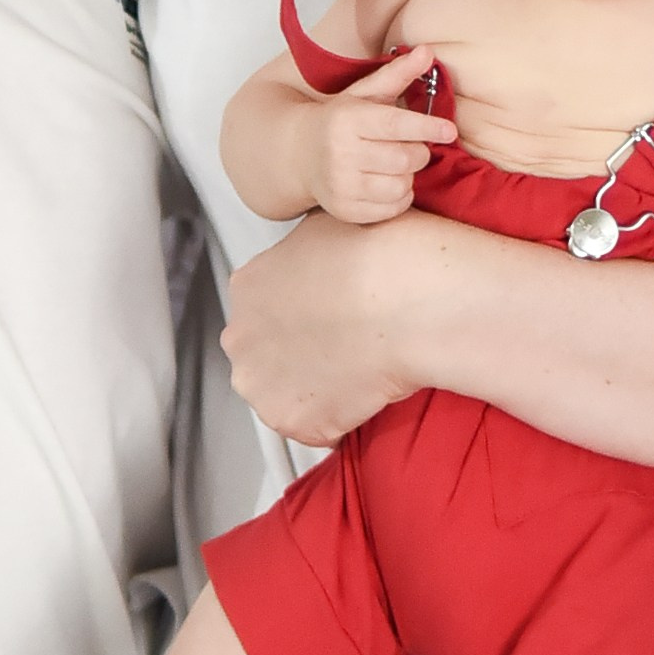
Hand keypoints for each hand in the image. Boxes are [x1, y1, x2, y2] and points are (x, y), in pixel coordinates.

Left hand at [224, 207, 432, 446]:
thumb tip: (321, 262)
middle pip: (263, 356)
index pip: (262, 311)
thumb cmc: (385, 256)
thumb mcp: (330, 224)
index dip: (300, 317)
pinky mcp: (293, 423)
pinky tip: (367, 393)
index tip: (328, 319)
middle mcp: (242, 337)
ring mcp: (262, 385)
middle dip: (299, 356)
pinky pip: (316, 430)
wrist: (411, 300)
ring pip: (283, 396)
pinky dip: (341, 421)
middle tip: (346, 346)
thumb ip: (307, 253)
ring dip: (316, 390)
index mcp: (248, 286)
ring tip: (359, 370)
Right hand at [299, 47, 455, 223]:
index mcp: (347, 119)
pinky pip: (393, 208)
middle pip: (405, 159)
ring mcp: (341, 185)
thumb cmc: (340, 121)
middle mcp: (340, 153)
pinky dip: (400, 197)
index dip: (427, 127)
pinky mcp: (344, 209)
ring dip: (409, 175)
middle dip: (419, 152)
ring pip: (401, 185)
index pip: (395, 125)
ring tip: (396, 165)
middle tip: (412, 146)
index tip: (449, 131)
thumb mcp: (365, 93)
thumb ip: (397, 74)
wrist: (299, 154)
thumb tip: (427, 51)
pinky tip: (387, 183)